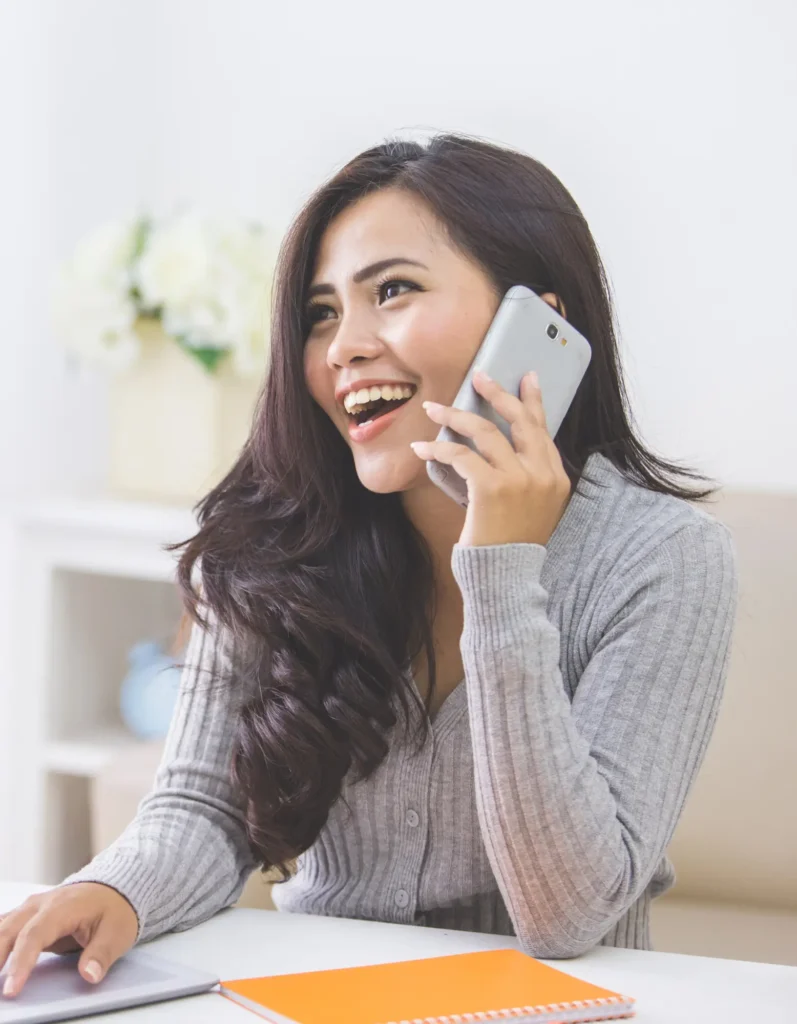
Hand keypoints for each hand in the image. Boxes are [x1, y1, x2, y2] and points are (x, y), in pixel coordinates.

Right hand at [0, 883, 137, 997]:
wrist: (114, 889)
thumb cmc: (115, 910)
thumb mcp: (117, 932)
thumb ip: (102, 953)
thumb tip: (89, 974)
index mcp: (63, 907)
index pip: (35, 935)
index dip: (21, 962)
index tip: (12, 989)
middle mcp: (41, 904)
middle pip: (9, 930)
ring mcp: (32, 908)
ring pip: (2, 927)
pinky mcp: (28, 916)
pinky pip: (4, 926)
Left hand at [410, 369, 571, 546]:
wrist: (505, 578)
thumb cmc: (511, 546)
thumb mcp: (533, 510)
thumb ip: (528, 480)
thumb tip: (501, 450)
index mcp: (556, 479)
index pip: (543, 431)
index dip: (532, 403)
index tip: (526, 379)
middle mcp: (543, 475)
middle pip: (520, 421)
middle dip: (499, 393)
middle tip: (480, 376)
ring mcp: (520, 480)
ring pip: (485, 431)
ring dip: (456, 415)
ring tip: (435, 408)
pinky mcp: (492, 487)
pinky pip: (461, 454)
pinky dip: (439, 447)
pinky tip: (423, 446)